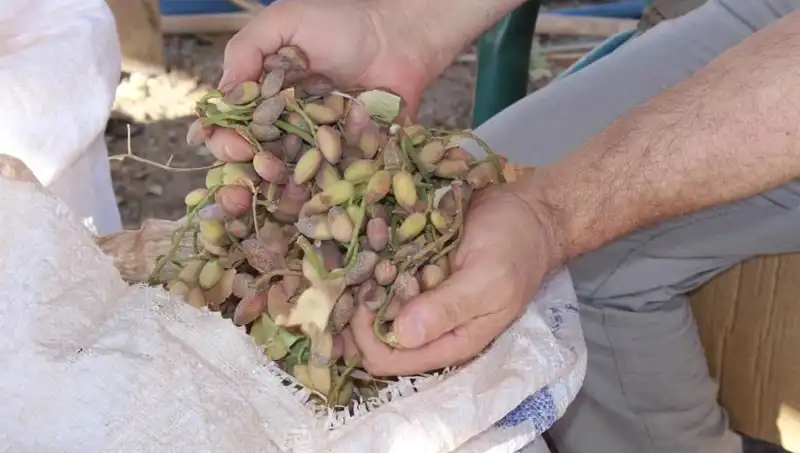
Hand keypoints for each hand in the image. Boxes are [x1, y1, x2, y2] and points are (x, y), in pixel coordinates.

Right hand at [206, 0, 437, 214]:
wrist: (400, 38)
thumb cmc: (343, 23)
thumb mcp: (286, 21)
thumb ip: (247, 49)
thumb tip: (220, 96)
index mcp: (265, 98)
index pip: (231, 126)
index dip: (223, 140)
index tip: (233, 145)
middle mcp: (287, 127)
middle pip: (255, 160)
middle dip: (247, 175)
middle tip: (253, 175)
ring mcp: (318, 147)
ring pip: (291, 180)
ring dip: (281, 194)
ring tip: (283, 195)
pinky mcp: (350, 159)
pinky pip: (333, 183)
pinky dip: (323, 194)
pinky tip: (314, 201)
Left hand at [349, 180, 563, 375]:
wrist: (531, 212)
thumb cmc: (515, 248)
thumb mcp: (488, 280)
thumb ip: (448, 308)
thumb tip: (401, 334)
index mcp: (449, 341)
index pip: (389, 359)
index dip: (365, 337)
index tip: (361, 301)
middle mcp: (428, 325)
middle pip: (371, 333)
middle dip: (358, 305)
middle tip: (358, 269)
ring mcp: (420, 295)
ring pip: (371, 301)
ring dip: (363, 277)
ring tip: (367, 245)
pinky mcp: (416, 269)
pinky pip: (381, 272)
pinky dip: (373, 256)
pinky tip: (374, 234)